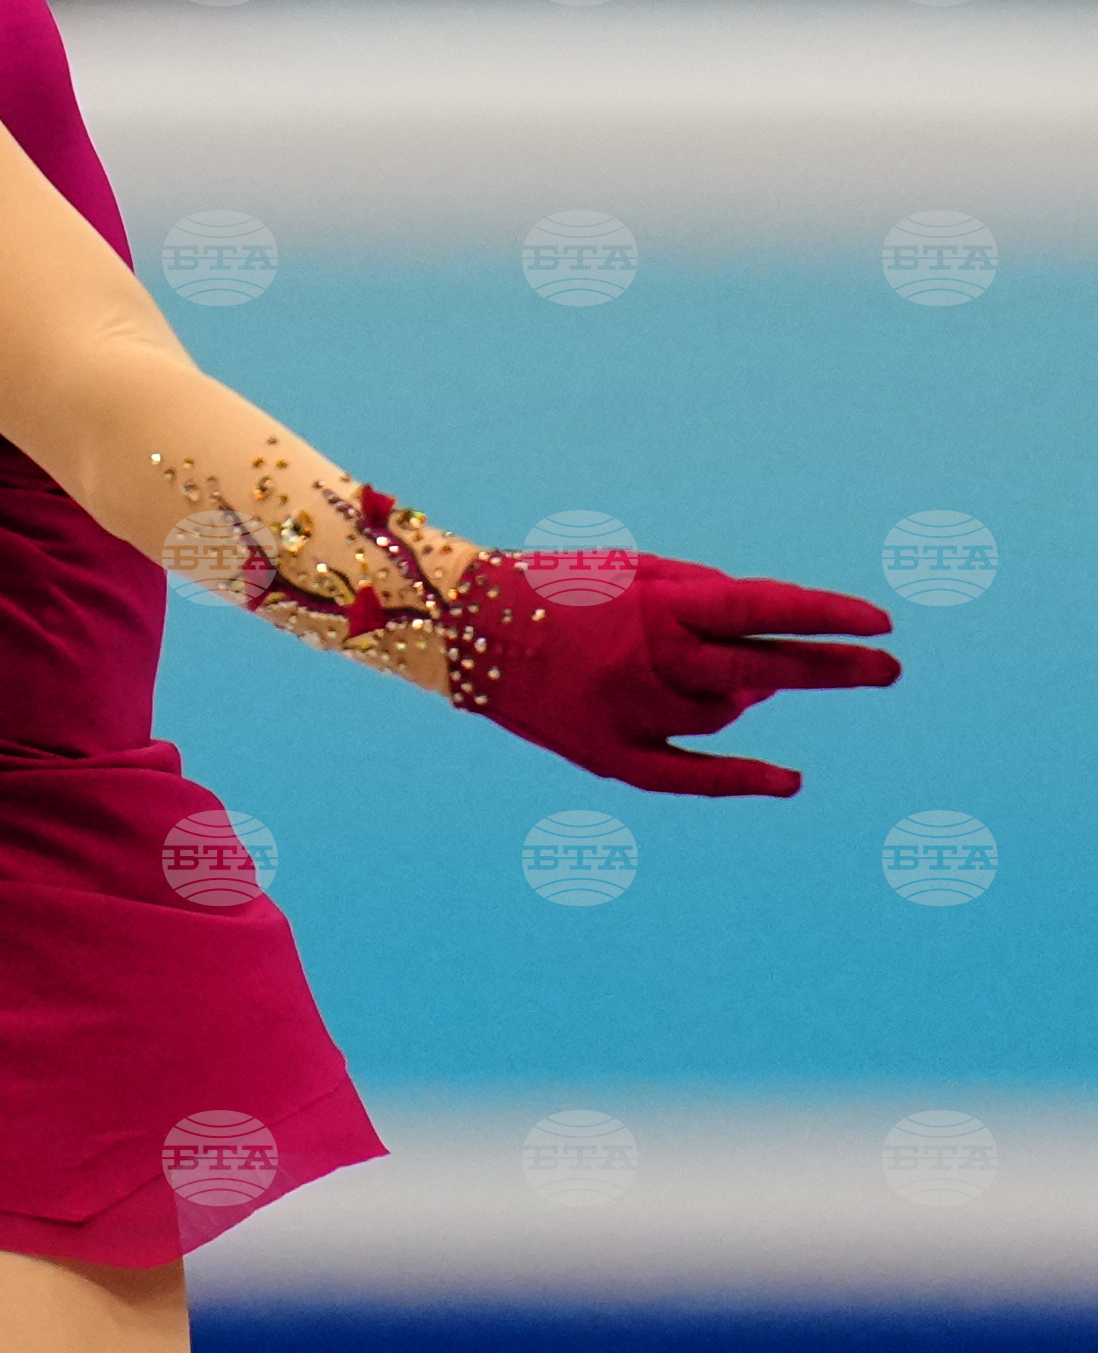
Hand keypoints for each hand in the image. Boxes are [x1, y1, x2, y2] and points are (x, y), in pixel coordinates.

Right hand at [443, 546, 899, 798]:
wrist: (461, 632)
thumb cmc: (558, 589)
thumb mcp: (635, 572)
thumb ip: (706, 603)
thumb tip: (769, 653)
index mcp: (655, 604)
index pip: (761, 608)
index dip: (825, 615)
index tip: (881, 622)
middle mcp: (647, 661)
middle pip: (764, 668)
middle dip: (833, 668)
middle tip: (890, 671)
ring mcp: (629, 713)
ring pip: (726, 712)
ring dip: (748, 693)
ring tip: (728, 674)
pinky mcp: (608, 756)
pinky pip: (689, 774)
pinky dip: (742, 776)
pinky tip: (790, 780)